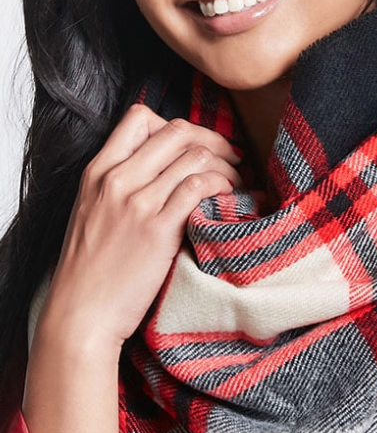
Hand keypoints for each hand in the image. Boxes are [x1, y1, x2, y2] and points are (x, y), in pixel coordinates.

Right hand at [38, 103, 239, 353]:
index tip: (199, 147)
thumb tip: (160, 177)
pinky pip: (199, 189)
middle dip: (214, 140)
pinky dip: (222, 188)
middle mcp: (116, 180)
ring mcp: (136, 203)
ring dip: (226, 166)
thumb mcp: (92, 216)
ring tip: (239, 184)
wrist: (82, 314)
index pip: (140, 119)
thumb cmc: (90, 274)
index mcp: (97, 172)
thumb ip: (118, 190)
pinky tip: (231, 201)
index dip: (179, 126)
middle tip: (234, 160)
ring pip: (193, 157)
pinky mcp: (158, 231)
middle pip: (176, 131)